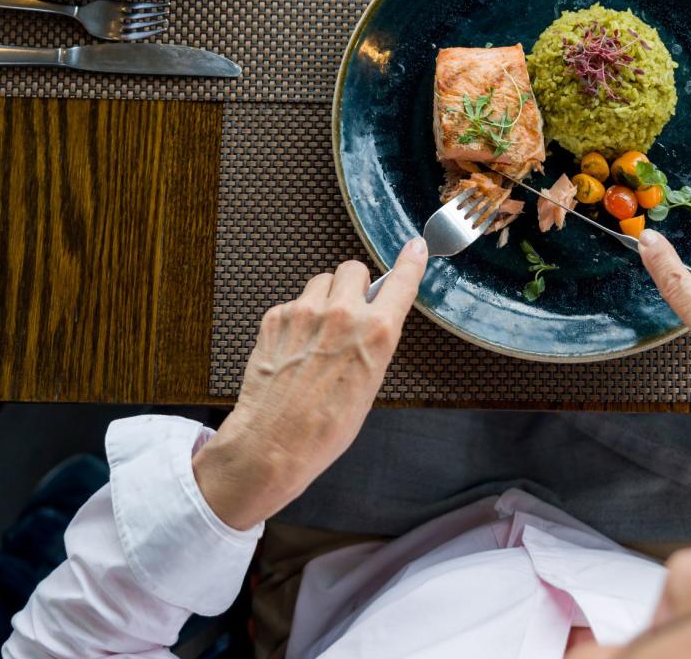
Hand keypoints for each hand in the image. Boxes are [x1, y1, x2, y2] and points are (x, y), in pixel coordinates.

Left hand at [192, 238, 428, 528]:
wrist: (274, 443)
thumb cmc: (326, 426)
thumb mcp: (370, 383)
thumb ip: (373, 341)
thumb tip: (372, 319)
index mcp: (375, 332)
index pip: (401, 282)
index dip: (410, 262)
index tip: (416, 247)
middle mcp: (341, 314)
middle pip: (353, 269)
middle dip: (354, 285)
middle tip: (349, 309)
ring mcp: (304, 312)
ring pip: (320, 281)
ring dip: (324, 298)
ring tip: (318, 333)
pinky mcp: (275, 318)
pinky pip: (293, 302)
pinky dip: (296, 318)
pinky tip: (295, 348)